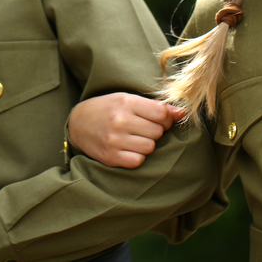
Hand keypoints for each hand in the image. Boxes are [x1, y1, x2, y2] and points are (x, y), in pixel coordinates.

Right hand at [69, 93, 185, 168]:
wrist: (78, 123)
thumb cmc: (108, 109)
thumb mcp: (129, 100)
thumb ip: (156, 107)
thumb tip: (183, 113)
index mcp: (127, 103)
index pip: (161, 113)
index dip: (166, 119)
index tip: (158, 120)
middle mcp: (120, 121)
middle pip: (157, 132)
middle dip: (156, 132)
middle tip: (144, 129)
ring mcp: (114, 140)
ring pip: (149, 147)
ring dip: (147, 145)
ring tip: (136, 139)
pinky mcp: (110, 156)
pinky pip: (137, 161)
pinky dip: (137, 157)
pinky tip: (128, 149)